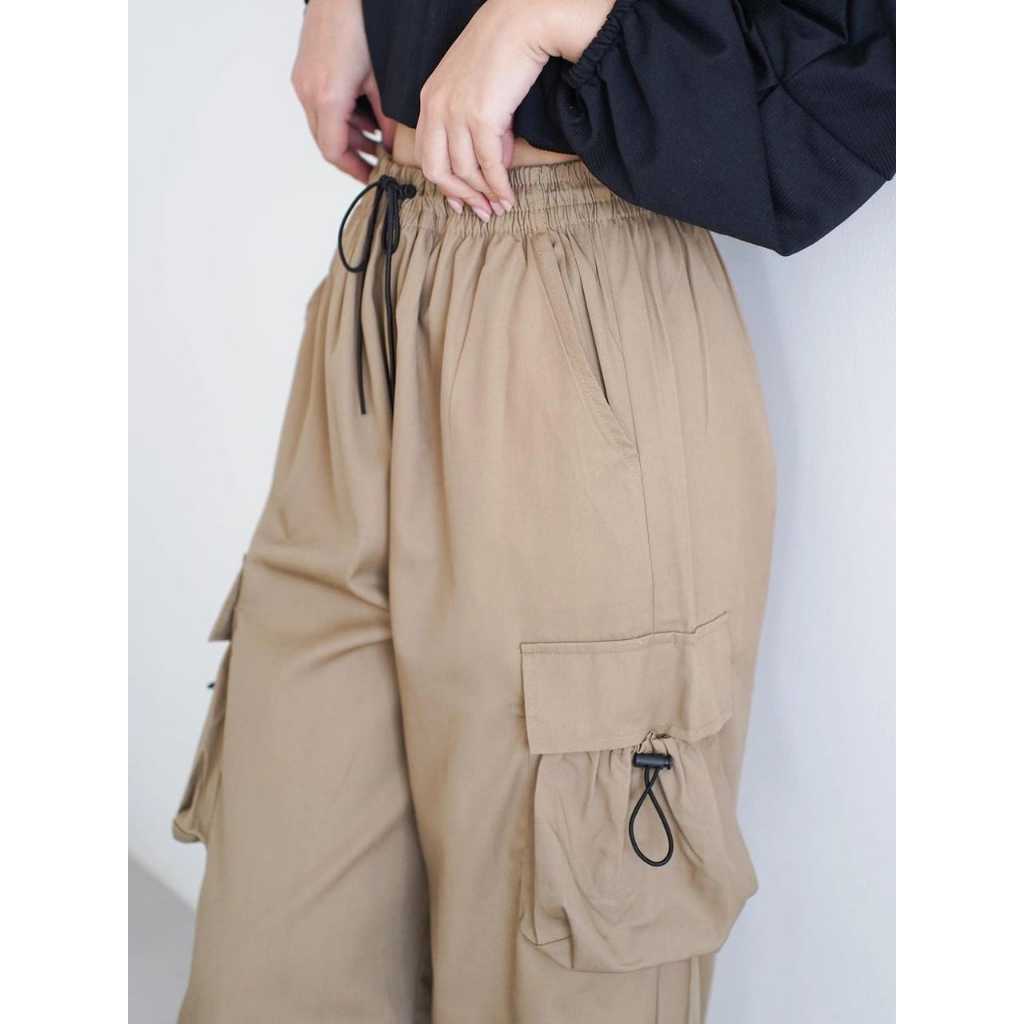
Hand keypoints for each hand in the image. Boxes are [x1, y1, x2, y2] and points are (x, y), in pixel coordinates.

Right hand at [291, 0, 396, 180]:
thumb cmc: (363, 25)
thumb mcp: (382, 80)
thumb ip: (387, 119)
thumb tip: (395, 147)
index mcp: (328, 98)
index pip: (334, 152)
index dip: (354, 170)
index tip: (372, 178)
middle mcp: (309, 92)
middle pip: (326, 141)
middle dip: (352, 155)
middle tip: (377, 162)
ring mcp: (303, 81)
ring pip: (322, 125)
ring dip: (347, 135)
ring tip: (375, 138)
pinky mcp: (304, 71)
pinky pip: (319, 106)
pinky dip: (339, 117)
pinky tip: (363, 113)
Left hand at [416, 0, 612, 219]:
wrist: (522, 22)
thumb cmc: (504, 51)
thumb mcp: (477, 89)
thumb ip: (476, 126)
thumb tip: (492, 163)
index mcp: (429, 99)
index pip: (426, 155)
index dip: (444, 185)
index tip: (461, 202)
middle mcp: (436, 107)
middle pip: (436, 170)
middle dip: (460, 197)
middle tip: (481, 212)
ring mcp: (456, 112)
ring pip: (464, 172)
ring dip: (484, 195)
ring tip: (500, 207)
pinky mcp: (481, 116)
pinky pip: (488, 165)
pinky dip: (499, 186)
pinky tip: (508, 197)